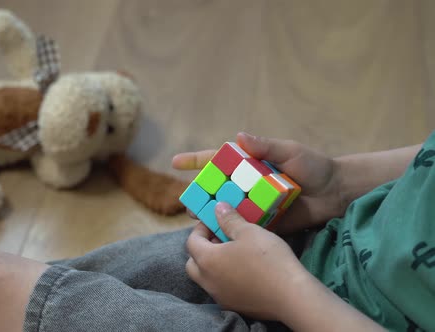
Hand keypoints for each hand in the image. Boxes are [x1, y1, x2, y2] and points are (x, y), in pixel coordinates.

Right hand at [172, 132, 343, 232]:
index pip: (217, 160)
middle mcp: (246, 183)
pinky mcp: (263, 221)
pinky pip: (242, 226)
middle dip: (200, 195)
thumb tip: (240, 136)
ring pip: (225, 209)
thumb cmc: (314, 166)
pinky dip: (230, 230)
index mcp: (249, 163)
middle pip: (216, 188)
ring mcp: (253, 203)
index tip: (174, 162)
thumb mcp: (290, 152)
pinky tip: (219, 236)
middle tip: (189, 203)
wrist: (335, 193)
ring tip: (200, 222)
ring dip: (212, 215)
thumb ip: (266, 146)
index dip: (195, 161)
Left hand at [185, 202, 308, 320]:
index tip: (215, 221)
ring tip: (234, 253)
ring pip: (206, 278)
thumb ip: (229, 219)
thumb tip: (217, 208)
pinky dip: (224, 278)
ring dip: (213, 264)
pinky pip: (220, 289)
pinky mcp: (233, 306)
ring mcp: (219, 296)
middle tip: (221, 238)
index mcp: (207, 261)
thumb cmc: (269, 260)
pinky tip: (244, 271)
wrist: (292, 297)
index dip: (201, 229)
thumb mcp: (249, 232)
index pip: (192, 242)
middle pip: (193, 263)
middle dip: (203, 248)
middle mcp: (208, 281)